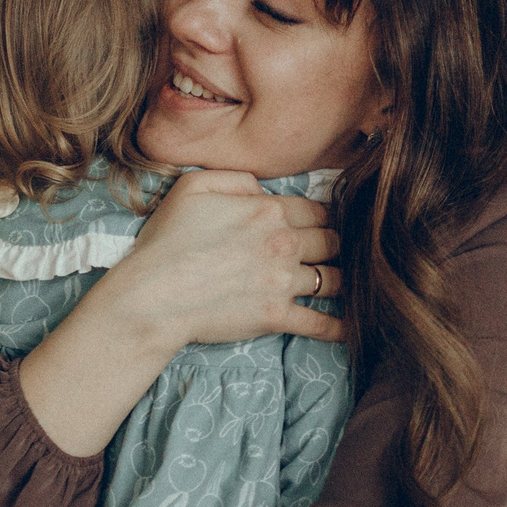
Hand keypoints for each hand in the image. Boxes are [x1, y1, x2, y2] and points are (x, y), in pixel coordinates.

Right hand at [101, 170, 345, 349]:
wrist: (153, 295)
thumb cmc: (167, 241)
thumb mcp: (193, 187)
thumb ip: (236, 178)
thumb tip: (262, 189)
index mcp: (268, 210)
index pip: (316, 209)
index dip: (321, 216)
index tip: (323, 224)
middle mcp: (283, 244)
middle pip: (331, 241)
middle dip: (335, 245)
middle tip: (334, 252)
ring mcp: (282, 282)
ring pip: (332, 280)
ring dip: (339, 280)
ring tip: (344, 285)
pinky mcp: (275, 316)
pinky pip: (320, 323)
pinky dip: (340, 327)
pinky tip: (353, 328)